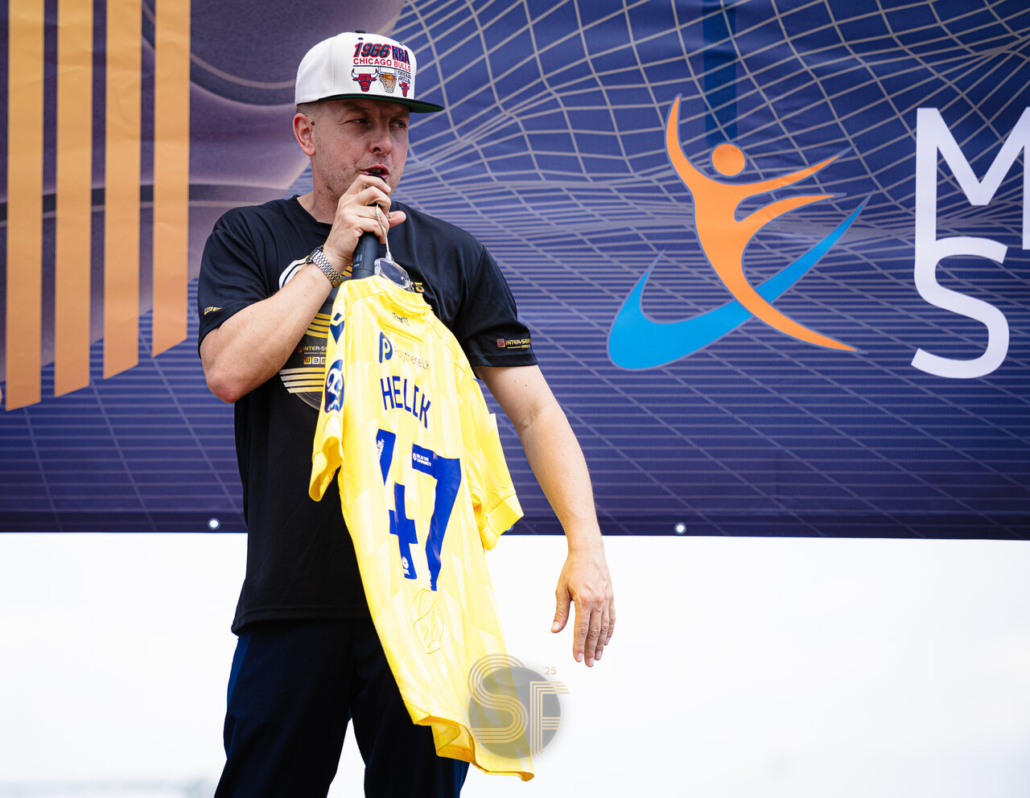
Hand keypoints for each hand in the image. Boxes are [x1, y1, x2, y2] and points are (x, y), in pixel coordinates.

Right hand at [322, 174, 406, 271]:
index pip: (363, 179)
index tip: (387, 191)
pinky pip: (375, 225)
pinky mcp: (352, 223)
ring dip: (385, 225)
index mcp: (348, 199)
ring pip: (377, 213)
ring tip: (382, 234)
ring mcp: (348, 212)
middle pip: (373, 191)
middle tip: (385, 216)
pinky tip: (379, 239)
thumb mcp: (365, 224)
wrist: (335, 254)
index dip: (378, 182)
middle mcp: (347, 202)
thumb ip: (383, 218)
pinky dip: (381, 234)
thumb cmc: (350, 239)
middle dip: (386, 203)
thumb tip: (402, 215)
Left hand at [551, 538, 614, 666]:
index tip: (576, 658)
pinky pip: (612, 618)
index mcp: (584, 600)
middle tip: (587, 663)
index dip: (578, 646)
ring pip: (604, 627)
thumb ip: (560, 611)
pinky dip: (609, 631)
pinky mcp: (611, 597)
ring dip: (601, 644)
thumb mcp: (561, 589)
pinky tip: (606, 640)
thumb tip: (556, 629)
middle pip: (594, 632)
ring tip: (597, 656)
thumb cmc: (573, 567)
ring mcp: (606, 600)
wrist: (589, 551)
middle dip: (590, 649)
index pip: (581, 630)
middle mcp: (598, 602)